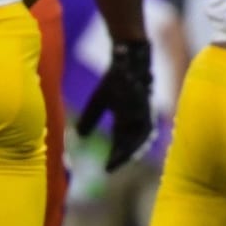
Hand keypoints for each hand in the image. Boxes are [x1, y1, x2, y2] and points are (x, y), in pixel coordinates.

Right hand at [75, 39, 154, 171]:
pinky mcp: (146, 98)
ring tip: (121, 155)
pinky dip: (136, 126)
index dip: (115, 158)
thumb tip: (79, 135)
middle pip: (133, 144)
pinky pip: (143, 116)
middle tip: (113, 165)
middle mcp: (137, 119)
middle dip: (124, 156)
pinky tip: (126, 131)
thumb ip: (90, 119)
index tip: (106, 169)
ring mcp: (143, 110)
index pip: (122, 145)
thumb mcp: (98, 101)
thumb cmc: (115, 80)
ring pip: (141, 134)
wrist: (126, 57)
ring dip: (131, 146)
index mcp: (126, 123)